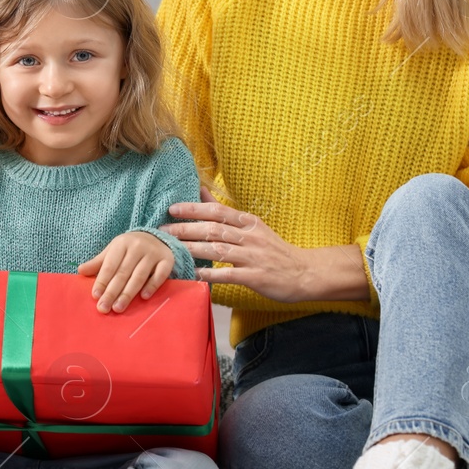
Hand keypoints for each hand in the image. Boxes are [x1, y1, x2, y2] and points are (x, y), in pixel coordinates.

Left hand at [76, 231, 175, 312]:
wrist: (156, 238)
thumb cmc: (129, 249)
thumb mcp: (113, 251)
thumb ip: (98, 263)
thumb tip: (81, 271)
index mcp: (121, 244)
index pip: (110, 265)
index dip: (102, 281)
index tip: (95, 296)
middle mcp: (138, 247)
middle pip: (123, 273)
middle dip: (112, 292)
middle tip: (104, 308)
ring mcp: (153, 253)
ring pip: (139, 276)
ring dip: (128, 293)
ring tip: (118, 308)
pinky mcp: (167, 260)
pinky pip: (159, 275)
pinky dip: (152, 286)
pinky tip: (144, 297)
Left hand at [161, 200, 368, 302]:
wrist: (306, 272)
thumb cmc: (274, 250)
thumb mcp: (252, 226)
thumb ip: (224, 211)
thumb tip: (200, 191)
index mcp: (248, 223)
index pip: (217, 211)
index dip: (193, 209)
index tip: (172, 209)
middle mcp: (250, 237)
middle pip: (213, 229)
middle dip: (185, 229)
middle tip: (162, 231)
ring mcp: (253, 257)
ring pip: (218, 250)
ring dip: (192, 248)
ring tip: (171, 249)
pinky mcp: (256, 277)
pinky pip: (229, 275)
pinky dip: (210, 274)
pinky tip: (193, 273)